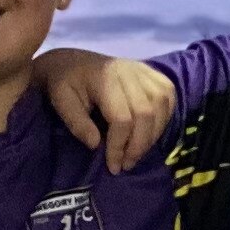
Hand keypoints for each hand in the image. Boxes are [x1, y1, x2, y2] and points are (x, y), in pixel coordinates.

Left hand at [40, 48, 179, 173]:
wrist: (75, 63)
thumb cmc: (66, 84)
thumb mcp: (60, 100)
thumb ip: (76, 122)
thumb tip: (96, 145)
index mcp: (105, 77)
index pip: (122, 118)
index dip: (119, 146)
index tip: (112, 166)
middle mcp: (129, 71)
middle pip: (146, 114)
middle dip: (137, 146)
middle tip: (125, 165)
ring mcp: (145, 71)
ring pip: (161, 107)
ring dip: (152, 137)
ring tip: (135, 153)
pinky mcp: (154, 75)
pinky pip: (168, 99)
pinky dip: (163, 121)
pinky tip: (148, 135)